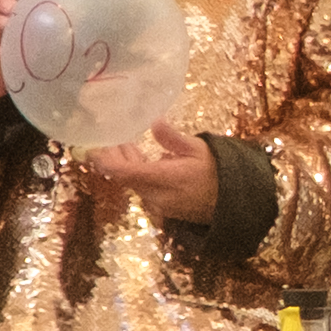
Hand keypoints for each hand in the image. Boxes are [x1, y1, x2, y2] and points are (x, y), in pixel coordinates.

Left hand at [83, 119, 219, 221]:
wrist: (239, 204)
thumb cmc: (221, 172)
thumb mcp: (200, 149)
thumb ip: (172, 138)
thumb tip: (153, 121)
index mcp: (164, 179)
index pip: (122, 173)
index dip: (104, 160)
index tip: (91, 147)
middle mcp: (156, 195)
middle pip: (125, 177)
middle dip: (114, 158)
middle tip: (108, 137)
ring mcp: (160, 205)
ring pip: (134, 183)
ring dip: (127, 164)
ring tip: (123, 143)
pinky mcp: (165, 208)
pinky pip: (145, 189)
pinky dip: (139, 173)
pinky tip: (140, 158)